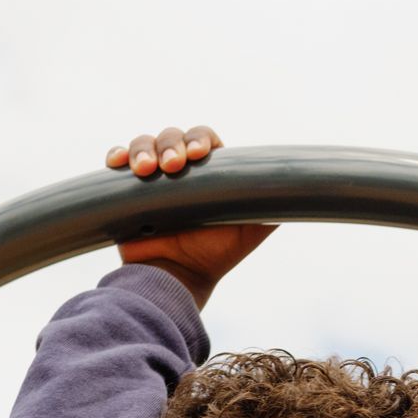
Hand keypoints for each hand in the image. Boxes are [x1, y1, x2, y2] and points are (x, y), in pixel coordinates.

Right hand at [107, 125, 273, 307]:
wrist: (177, 281)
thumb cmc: (215, 256)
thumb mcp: (251, 230)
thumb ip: (271, 207)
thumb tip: (299, 189)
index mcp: (208, 172)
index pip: (204, 140)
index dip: (201, 141)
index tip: (201, 155)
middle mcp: (179, 170)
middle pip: (172, 136)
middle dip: (171, 145)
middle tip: (172, 168)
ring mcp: (151, 177)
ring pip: (144, 143)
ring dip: (143, 150)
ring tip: (145, 171)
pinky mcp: (125, 189)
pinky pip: (117, 161)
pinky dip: (117, 156)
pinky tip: (118, 164)